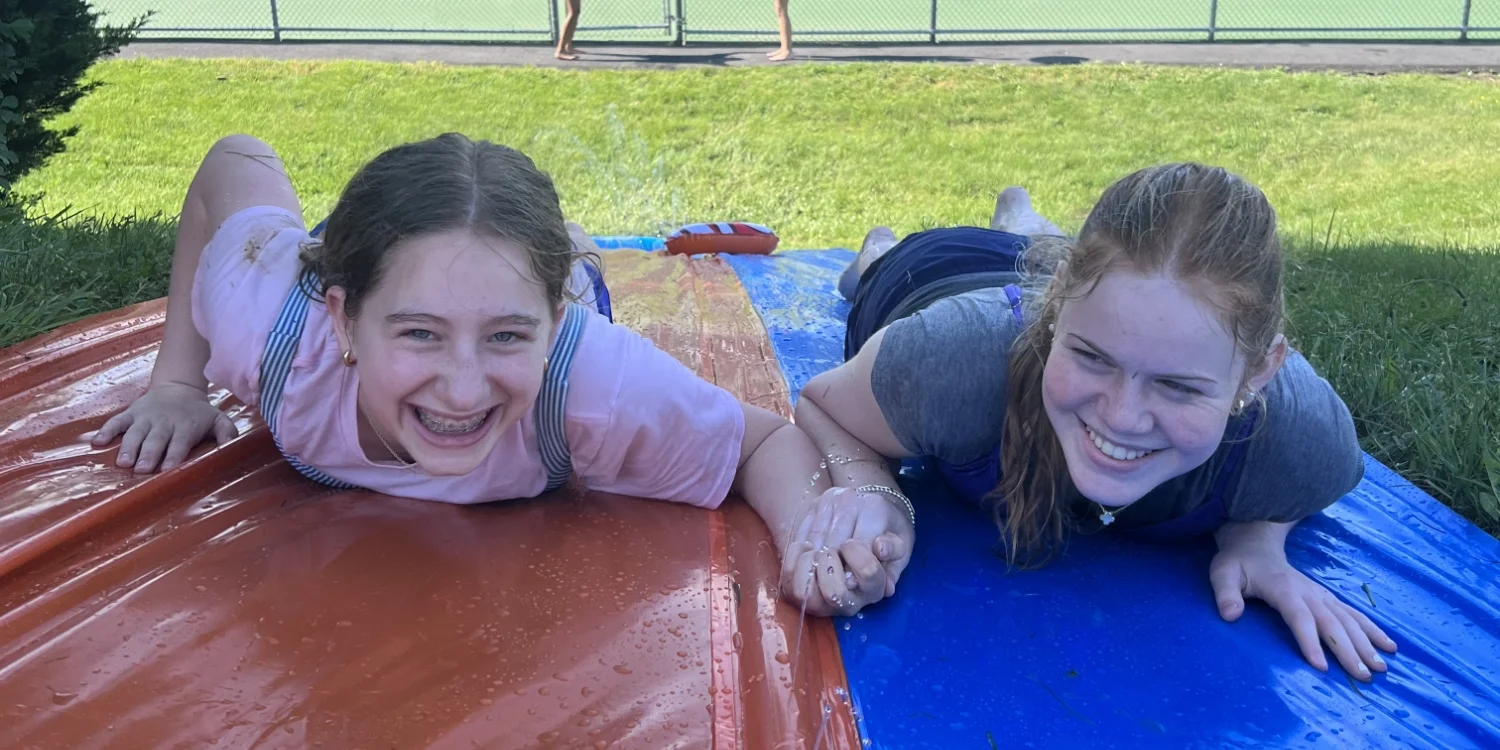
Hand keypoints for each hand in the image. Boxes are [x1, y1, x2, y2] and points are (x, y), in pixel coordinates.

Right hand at [91, 382, 238, 472]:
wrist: (178, 388)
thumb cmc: (199, 413)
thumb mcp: (218, 420)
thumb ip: (227, 433)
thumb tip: (231, 447)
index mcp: (185, 426)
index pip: (180, 442)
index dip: (174, 455)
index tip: (168, 468)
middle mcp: (164, 422)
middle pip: (155, 440)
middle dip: (149, 454)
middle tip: (142, 469)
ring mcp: (144, 417)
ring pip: (134, 433)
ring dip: (128, 447)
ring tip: (122, 462)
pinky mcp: (130, 413)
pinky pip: (115, 421)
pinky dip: (106, 431)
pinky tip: (96, 443)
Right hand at [779, 487, 912, 616]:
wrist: (876, 501)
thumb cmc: (891, 530)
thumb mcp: (903, 546)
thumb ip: (895, 566)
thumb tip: (886, 587)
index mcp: (874, 508)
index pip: (860, 544)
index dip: (854, 569)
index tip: (851, 586)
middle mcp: (848, 499)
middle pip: (833, 542)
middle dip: (832, 569)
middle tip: (832, 590)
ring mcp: (827, 501)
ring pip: (815, 540)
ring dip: (815, 564)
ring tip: (819, 583)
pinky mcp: (813, 506)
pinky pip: (803, 534)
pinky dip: (803, 554)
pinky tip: (808, 569)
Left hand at [1210, 544, 1396, 680]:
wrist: (1256, 544)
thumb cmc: (1237, 564)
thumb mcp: (1222, 574)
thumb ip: (1225, 594)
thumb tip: (1230, 615)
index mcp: (1283, 588)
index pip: (1299, 617)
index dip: (1309, 640)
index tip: (1320, 665)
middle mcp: (1308, 592)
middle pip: (1331, 622)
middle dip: (1348, 649)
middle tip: (1362, 676)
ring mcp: (1321, 594)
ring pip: (1348, 620)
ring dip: (1366, 643)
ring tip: (1381, 667)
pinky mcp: (1328, 598)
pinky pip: (1354, 614)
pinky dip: (1373, 630)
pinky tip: (1389, 647)